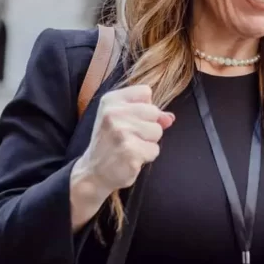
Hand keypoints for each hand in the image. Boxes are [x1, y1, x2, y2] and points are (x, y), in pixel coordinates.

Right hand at [70, 85, 173, 228]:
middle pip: (154, 111)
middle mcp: (113, 113)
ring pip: (157, 131)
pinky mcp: (130, 152)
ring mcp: (121, 133)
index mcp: (111, 100)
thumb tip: (169, 118)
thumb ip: (148, 114)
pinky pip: (155, 150)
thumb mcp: (122, 119)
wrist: (94, 172)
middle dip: (148, 126)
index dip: (145, 107)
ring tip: (130, 147)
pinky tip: (131, 158)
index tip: (130, 119)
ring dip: (148, 142)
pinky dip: (147, 156)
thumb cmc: (111, 142)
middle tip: (129, 136)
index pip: (145, 92)